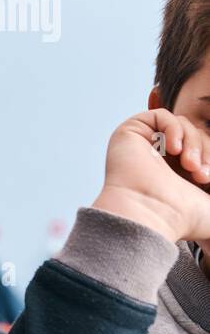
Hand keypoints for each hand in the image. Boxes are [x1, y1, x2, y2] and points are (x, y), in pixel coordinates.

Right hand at [93, 108, 209, 241]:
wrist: (152, 214)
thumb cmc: (183, 217)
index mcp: (177, 172)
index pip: (202, 148)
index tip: (208, 177)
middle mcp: (159, 158)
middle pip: (194, 134)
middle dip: (204, 151)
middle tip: (201, 174)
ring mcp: (144, 145)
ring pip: (181, 125)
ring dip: (192, 142)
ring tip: (189, 165)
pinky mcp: (130, 133)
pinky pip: (161, 116)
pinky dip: (174, 128)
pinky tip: (174, 150)